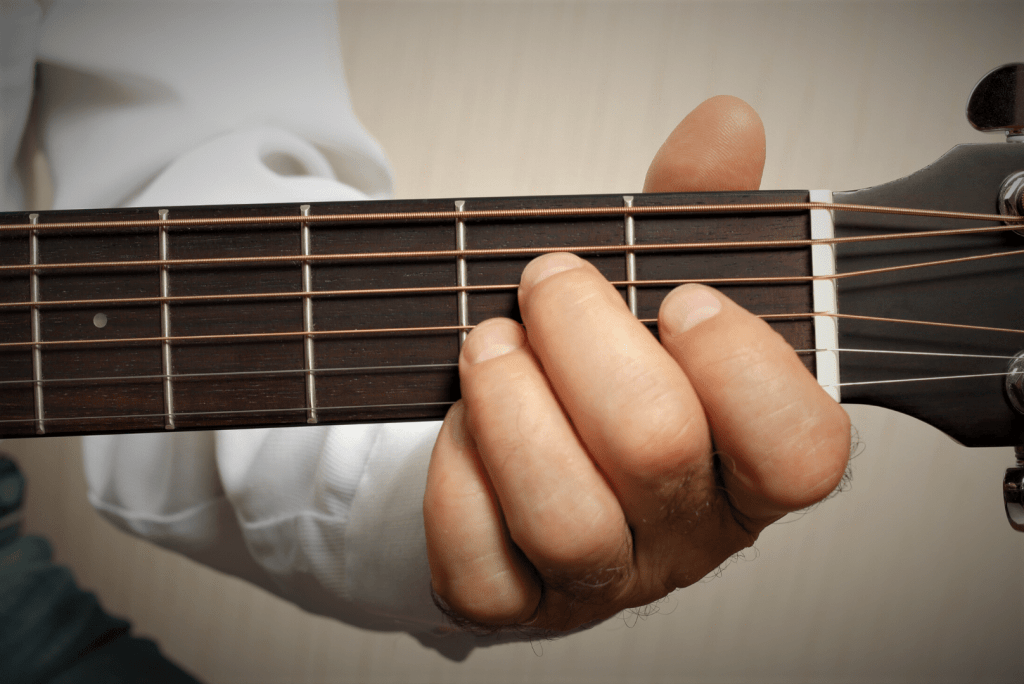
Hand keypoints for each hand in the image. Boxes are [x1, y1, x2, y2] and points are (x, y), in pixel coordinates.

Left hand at [423, 96, 850, 632]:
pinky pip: (482, 571)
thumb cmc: (607, 367)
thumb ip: (695, 211)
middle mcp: (688, 534)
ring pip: (567, 520)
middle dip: (584, 336)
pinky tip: (460, 423)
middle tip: (546, 281)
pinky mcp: (516, 602)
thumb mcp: (658, 282)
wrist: (532, 447)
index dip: (738, 361)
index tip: (680, 296)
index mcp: (752, 464)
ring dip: (511, 402)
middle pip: (656, 450)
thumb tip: (724, 127)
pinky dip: (455, 479)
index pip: (802, 450)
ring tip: (489, 343)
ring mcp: (601, 578)